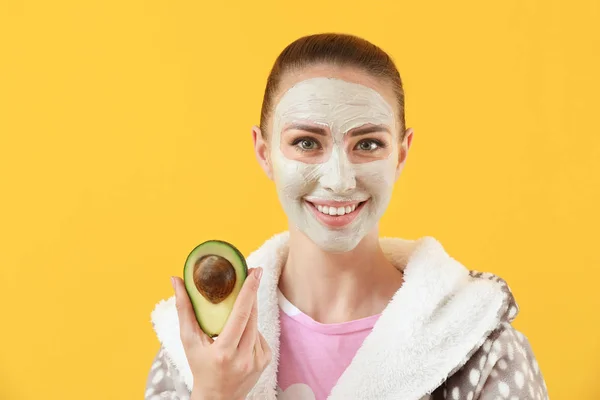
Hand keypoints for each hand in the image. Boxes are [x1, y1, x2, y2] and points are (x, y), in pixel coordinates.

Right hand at [171, 267, 270, 399]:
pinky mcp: (266, 360)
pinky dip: (250, 330)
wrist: (217, 398)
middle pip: (252, 316)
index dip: (248, 291)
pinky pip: (260, 335)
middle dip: (251, 293)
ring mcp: (257, 360)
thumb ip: (184, 308)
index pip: (240, 315)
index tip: (255, 272)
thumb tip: (176, 280)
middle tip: (252, 273)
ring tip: (235, 315)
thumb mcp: (188, 340)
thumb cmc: (199, 366)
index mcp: (223, 353)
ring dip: (248, 313)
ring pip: (256, 324)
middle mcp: (244, 358)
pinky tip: (240, 337)